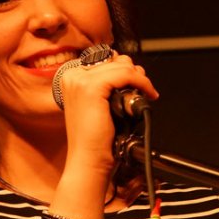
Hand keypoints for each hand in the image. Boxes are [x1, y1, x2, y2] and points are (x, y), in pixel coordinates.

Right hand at [58, 50, 157, 169]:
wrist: (88, 160)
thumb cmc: (96, 139)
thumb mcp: (101, 104)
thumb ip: (110, 84)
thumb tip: (131, 68)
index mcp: (71, 77)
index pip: (105, 59)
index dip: (125, 69)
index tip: (137, 83)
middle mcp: (72, 75)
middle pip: (114, 59)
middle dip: (133, 73)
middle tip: (142, 91)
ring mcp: (79, 80)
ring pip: (122, 65)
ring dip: (139, 78)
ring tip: (145, 94)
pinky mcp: (91, 87)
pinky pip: (126, 74)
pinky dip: (142, 82)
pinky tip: (148, 94)